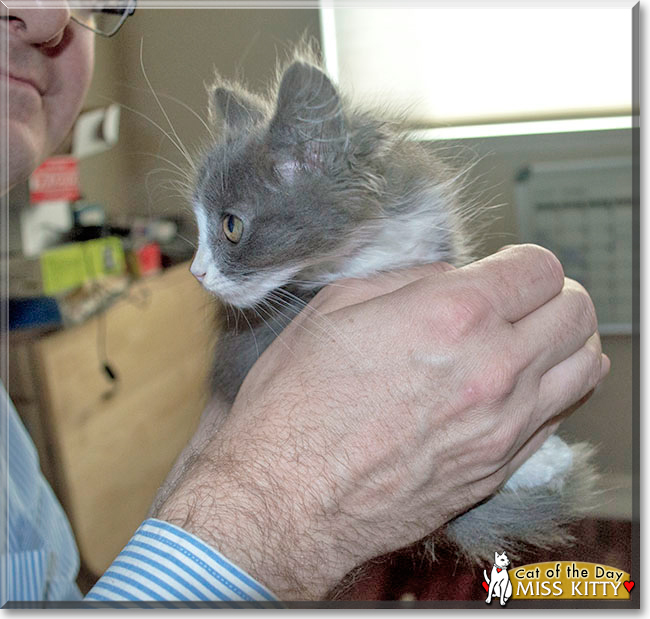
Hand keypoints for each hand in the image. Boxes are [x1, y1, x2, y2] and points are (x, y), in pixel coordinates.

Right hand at [152, 244, 608, 599]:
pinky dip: (549, 393)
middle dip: (552, 296)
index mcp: (453, 315)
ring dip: (563, 344)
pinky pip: (558, 417)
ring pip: (584, 366)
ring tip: (528, 342)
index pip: (540, 269)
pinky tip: (511, 389)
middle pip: (575, 311)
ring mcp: (503, 425)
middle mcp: (493, 368)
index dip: (523, 262)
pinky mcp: (499, 468)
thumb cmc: (297, 403)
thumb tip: (448, 278)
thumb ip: (407, 279)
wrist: (287, 497)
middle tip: (520, 302)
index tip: (503, 272)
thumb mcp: (335, 307)